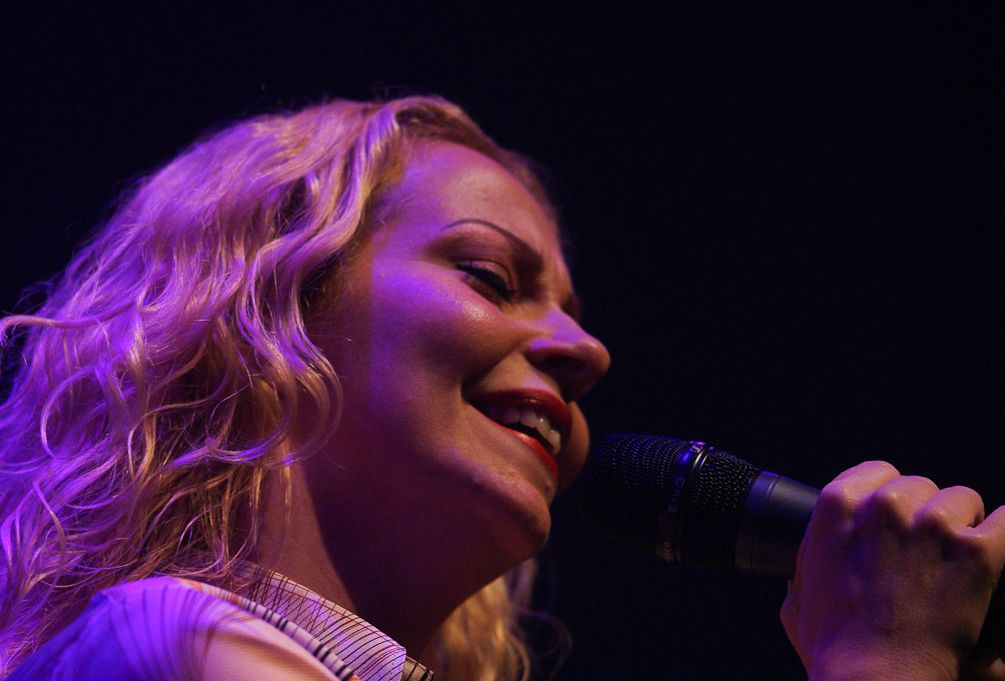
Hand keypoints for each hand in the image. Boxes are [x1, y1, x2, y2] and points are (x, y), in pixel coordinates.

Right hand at [780, 461, 1004, 680]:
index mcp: (836, 505)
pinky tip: (992, 557)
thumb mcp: (798, 599)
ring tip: (959, 563)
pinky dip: (1001, 536)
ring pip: (963, 500)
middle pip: (922, 486)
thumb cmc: (833, 648)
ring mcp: (932, 525)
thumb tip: (807, 563)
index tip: (899, 521)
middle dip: (926, 514)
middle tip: (927, 555)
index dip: (890, 495)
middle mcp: (883, 505)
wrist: (874, 679)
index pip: (876, 471)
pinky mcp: (976, 551)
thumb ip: (807, 567)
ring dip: (964, 526)